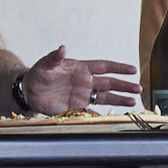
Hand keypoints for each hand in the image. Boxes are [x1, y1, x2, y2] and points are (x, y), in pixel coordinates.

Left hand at [20, 47, 140, 113]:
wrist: (29, 90)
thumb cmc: (39, 73)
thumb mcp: (47, 63)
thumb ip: (55, 57)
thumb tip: (63, 48)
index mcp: (81, 69)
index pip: (104, 66)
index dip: (118, 68)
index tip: (132, 70)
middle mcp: (85, 82)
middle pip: (109, 83)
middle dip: (124, 86)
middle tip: (138, 88)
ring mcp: (82, 95)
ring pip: (104, 97)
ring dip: (118, 100)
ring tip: (132, 102)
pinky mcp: (75, 107)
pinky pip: (90, 111)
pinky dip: (100, 116)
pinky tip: (111, 119)